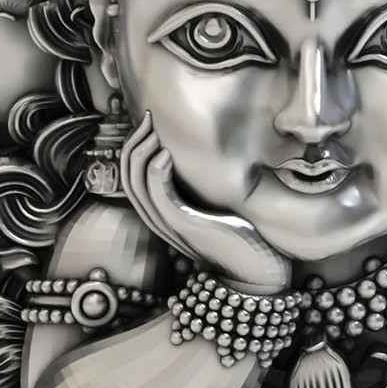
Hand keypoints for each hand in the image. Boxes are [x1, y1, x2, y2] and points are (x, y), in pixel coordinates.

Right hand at [120, 113, 291, 295]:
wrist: (258, 269)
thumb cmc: (242, 234)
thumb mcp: (214, 203)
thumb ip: (199, 186)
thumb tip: (197, 153)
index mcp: (162, 212)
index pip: (130, 176)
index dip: (133, 145)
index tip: (147, 120)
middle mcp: (158, 219)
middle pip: (127, 177)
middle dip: (133, 142)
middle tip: (146, 118)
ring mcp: (169, 225)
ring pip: (135, 185)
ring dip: (141, 153)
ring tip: (154, 132)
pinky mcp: (184, 226)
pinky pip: (158, 197)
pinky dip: (156, 173)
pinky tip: (166, 154)